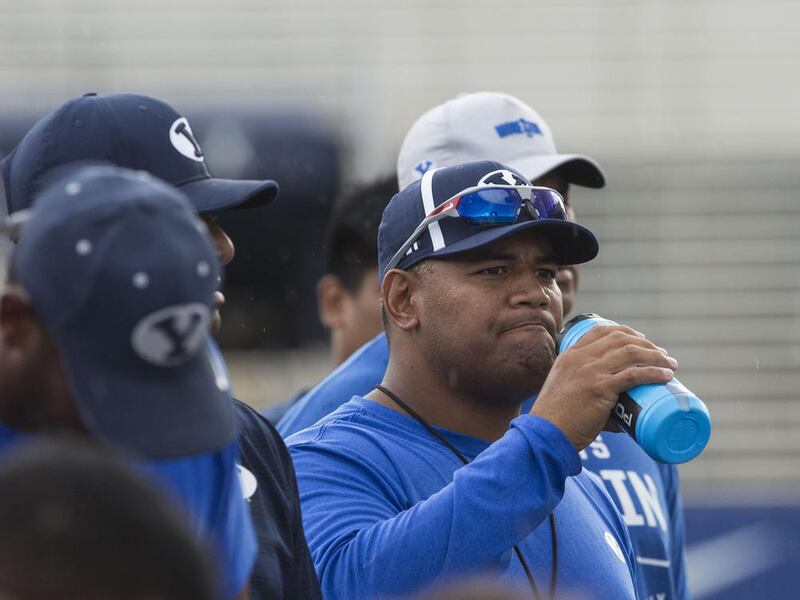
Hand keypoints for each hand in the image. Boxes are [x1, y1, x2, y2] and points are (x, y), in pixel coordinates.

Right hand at [531, 324, 677, 450]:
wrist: (546, 434)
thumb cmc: (556, 421)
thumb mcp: (564, 392)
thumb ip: (587, 396)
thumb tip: (619, 416)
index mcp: (570, 355)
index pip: (600, 331)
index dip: (625, 332)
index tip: (641, 340)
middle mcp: (580, 358)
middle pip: (620, 339)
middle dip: (646, 343)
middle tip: (661, 355)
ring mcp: (590, 372)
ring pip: (630, 353)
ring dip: (656, 356)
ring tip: (670, 364)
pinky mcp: (600, 388)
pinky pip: (633, 375)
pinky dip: (653, 373)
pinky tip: (665, 375)